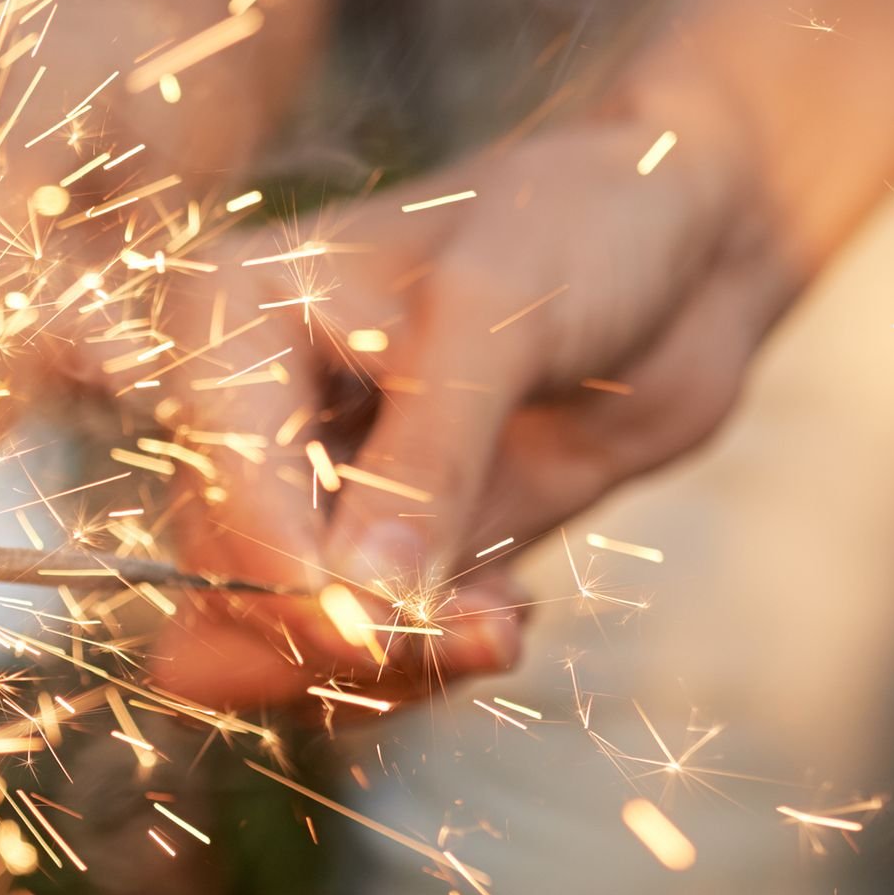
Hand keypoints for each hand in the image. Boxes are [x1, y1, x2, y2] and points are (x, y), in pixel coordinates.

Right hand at [150, 104, 809, 707]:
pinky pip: (355, 658)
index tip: (378, 632)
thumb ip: (428, 459)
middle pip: (232, 585)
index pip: (217, 486)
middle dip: (347, 633)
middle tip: (483, 631)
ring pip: (285, 640)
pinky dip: (425, 666)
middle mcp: (244, 413)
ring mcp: (306, 491)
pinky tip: (506, 614)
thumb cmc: (578, 229)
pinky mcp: (376, 551)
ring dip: (393, 665)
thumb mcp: (496, 319)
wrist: (676, 252)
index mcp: (227, 320)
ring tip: (503, 624)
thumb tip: (359, 595)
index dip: (284, 578)